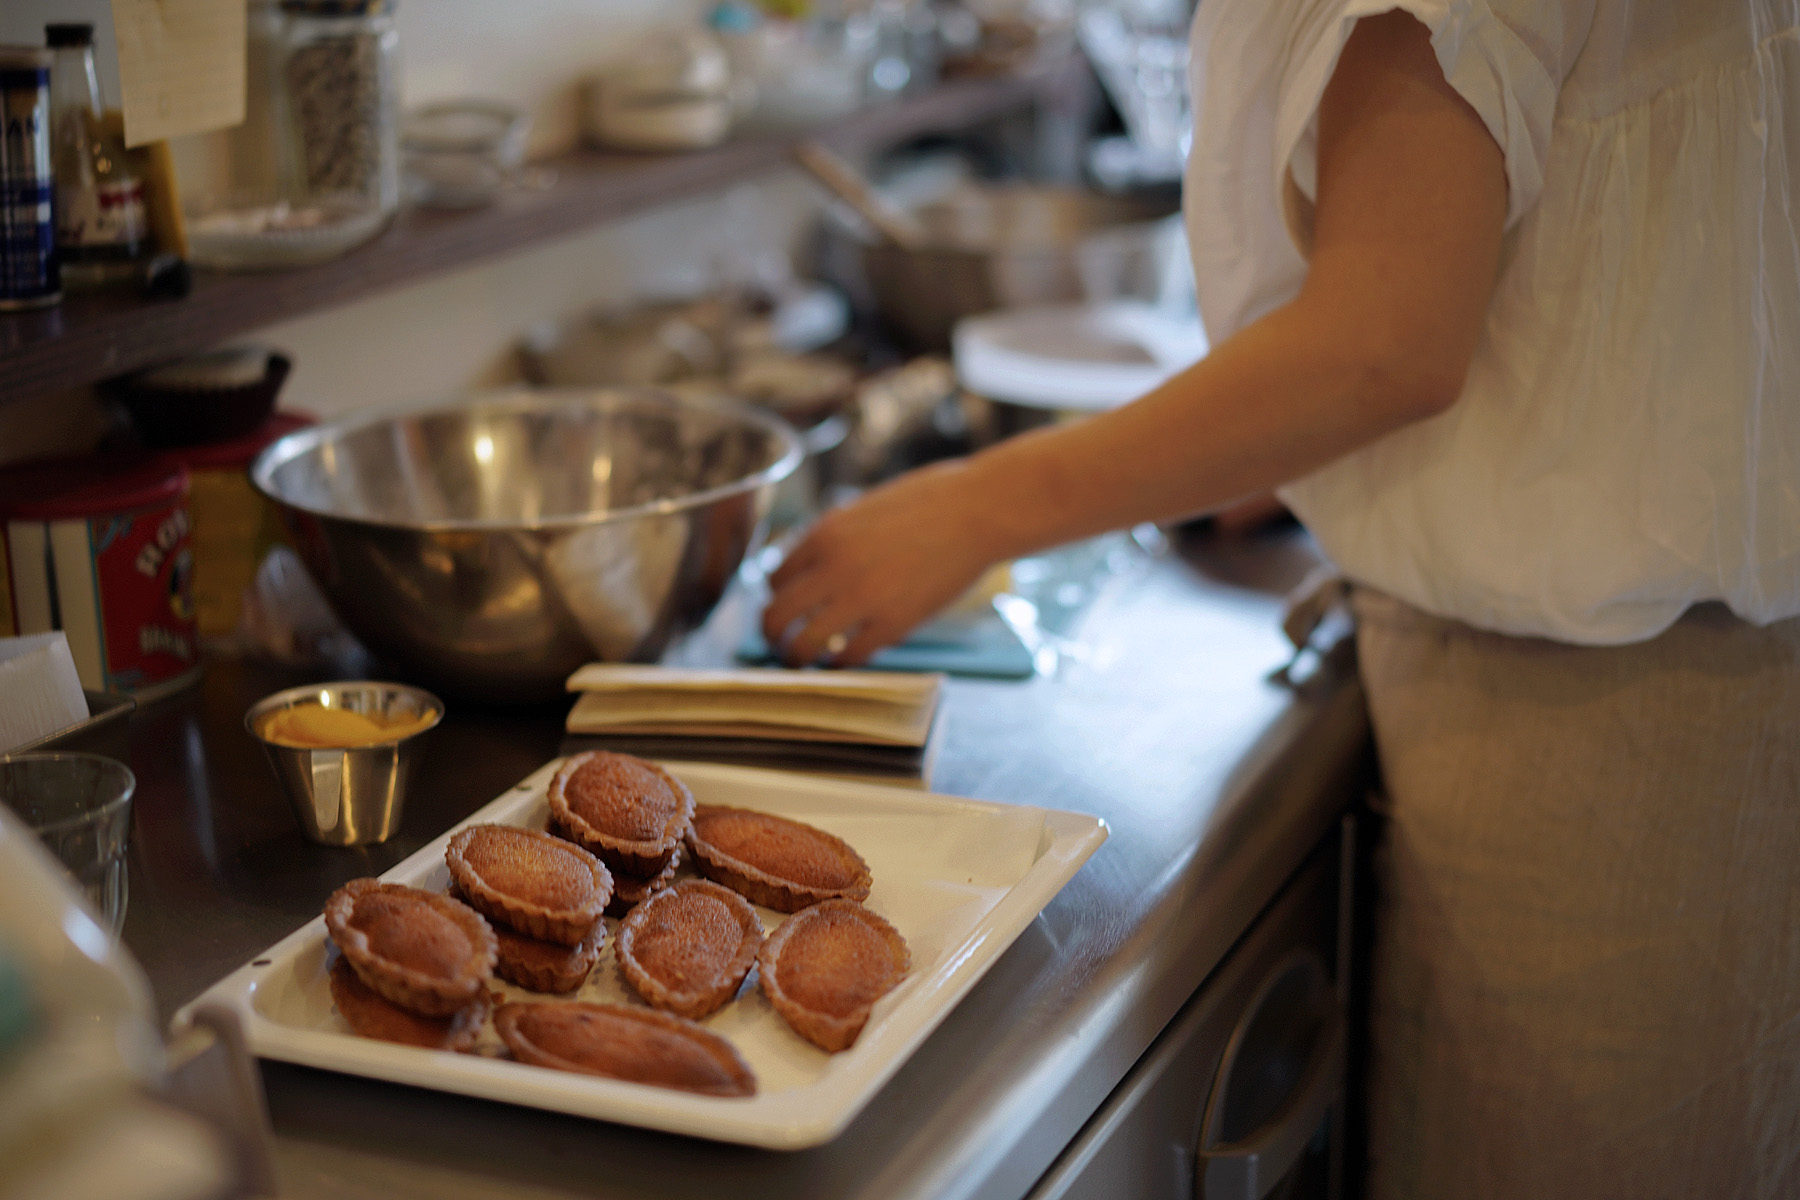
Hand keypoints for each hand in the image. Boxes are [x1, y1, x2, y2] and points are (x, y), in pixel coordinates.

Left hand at [762, 459, 1002, 665]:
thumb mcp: (865, 509)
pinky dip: (841, 664)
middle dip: (772, 634)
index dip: (777, 597)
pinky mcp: (893, 623)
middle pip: (775, 615)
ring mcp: (862, 598)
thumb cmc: (931, 502)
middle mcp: (833, 567)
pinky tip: (845, 661)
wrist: (978, 510)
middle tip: (779, 644)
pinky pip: (849, 656)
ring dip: (797, 658)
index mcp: (824, 534)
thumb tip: (818, 567)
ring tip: (804, 663)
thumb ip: (837, 538)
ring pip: (803, 644)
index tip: (789, 607)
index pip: (774, 579)